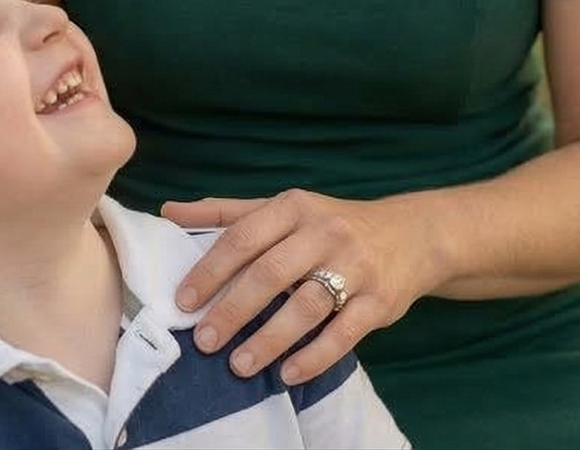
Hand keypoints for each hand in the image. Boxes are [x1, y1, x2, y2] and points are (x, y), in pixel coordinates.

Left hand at [163, 190, 438, 385]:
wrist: (412, 235)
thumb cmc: (330, 224)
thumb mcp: (283, 208)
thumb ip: (226, 212)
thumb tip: (167, 212)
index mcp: (294, 206)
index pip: (243, 236)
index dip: (211, 270)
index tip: (183, 301)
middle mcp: (325, 232)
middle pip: (271, 272)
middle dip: (233, 309)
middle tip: (204, 340)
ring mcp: (356, 266)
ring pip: (307, 305)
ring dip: (269, 339)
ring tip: (239, 366)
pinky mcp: (379, 301)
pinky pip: (345, 333)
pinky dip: (315, 356)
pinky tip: (287, 374)